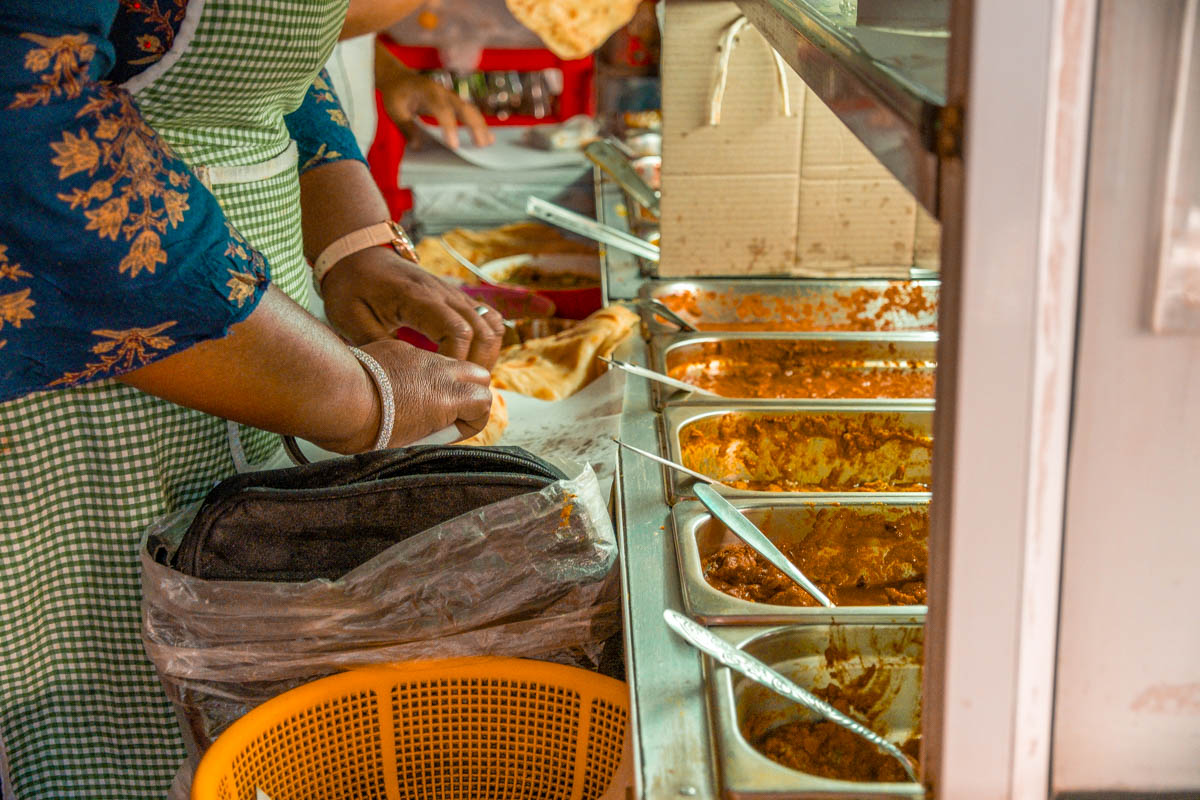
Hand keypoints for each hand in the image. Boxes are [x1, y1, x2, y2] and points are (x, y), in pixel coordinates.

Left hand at [321, 247, 505, 369]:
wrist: (357, 255)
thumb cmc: (351, 287)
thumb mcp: (351, 320)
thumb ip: (378, 348)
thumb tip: (403, 379)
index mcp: (418, 298)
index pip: (458, 332)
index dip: (457, 362)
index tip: (440, 383)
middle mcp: (444, 294)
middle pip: (485, 332)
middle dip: (478, 365)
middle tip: (459, 390)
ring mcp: (454, 294)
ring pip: (494, 325)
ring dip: (487, 355)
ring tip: (466, 377)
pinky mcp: (457, 299)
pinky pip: (489, 319)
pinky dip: (487, 342)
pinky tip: (468, 359)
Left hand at [358, 339, 493, 445]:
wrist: (331, 396)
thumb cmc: (363, 426)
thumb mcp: (405, 444)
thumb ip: (429, 433)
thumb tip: (431, 433)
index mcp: (448, 397)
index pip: (485, 403)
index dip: (471, 422)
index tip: (447, 433)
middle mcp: (440, 371)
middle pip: (478, 375)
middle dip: (469, 393)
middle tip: (444, 413)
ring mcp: (419, 355)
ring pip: (450, 362)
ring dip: (444, 380)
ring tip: (419, 400)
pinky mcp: (396, 347)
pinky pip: (419, 356)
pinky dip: (416, 370)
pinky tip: (392, 385)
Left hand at [378, 71, 493, 149]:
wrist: (399, 77)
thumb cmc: (396, 93)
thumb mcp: (395, 109)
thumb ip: (406, 127)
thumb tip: (417, 146)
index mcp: (428, 92)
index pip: (442, 110)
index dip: (449, 127)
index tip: (454, 145)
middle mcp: (443, 92)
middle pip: (464, 108)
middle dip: (474, 126)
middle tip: (480, 145)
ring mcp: (451, 96)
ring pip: (471, 109)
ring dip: (481, 126)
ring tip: (488, 143)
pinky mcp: (454, 102)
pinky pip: (470, 112)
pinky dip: (479, 124)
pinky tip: (487, 136)